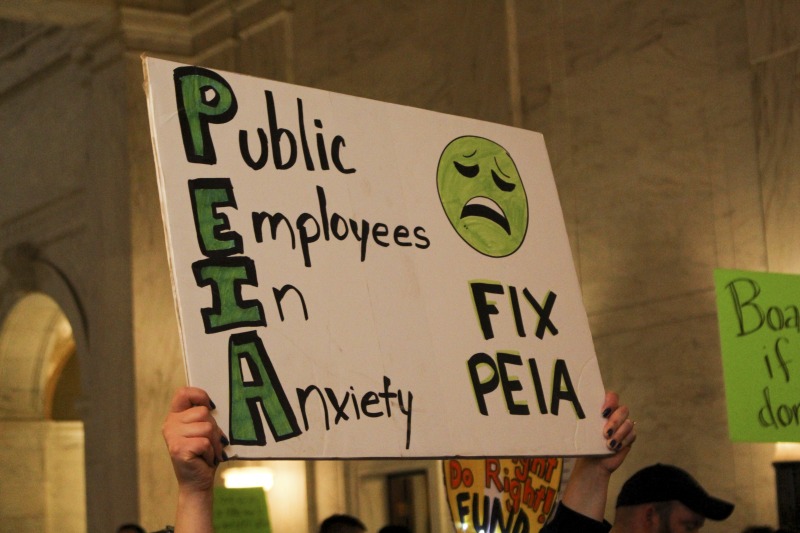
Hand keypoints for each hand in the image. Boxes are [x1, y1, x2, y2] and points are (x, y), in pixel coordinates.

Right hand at [162, 386, 227, 493]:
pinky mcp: (178, 449)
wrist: (197, 482)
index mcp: (175, 416)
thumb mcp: (204, 431)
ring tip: (208, 453)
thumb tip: (214, 406)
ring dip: (214, 443)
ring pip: (207, 428)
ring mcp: (172, 436)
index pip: (183, 393)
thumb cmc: (204, 454)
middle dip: (214, 429)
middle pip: (203, 412)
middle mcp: (170, 424)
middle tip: (210, 444)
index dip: (199, 395)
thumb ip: (205, 417)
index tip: (211, 407)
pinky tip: (204, 460)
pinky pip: (205, 442)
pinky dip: (211, 453)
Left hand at [559, 391, 635, 521]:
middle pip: (623, 409)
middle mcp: (615, 414)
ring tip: (609, 444)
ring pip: (628, 423)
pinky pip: (632, 435)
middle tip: (605, 432)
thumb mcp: (581, 430)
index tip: (602, 412)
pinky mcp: (629, 437)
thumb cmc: (584, 443)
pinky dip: (623, 441)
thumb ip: (581, 419)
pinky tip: (614, 447)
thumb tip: (565, 412)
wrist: (592, 462)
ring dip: (619, 433)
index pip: (612, 396)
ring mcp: (623, 425)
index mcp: (603, 408)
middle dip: (614, 421)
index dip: (610, 401)